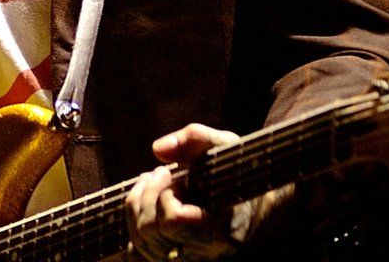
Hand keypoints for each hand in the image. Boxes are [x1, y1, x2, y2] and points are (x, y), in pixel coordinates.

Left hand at [124, 124, 266, 260]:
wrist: (254, 207)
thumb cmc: (239, 176)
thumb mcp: (228, 148)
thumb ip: (198, 138)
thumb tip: (158, 149)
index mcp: (222, 231)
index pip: (174, 219)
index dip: (167, 194)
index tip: (180, 179)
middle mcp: (204, 254)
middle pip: (150, 231)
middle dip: (149, 195)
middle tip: (163, 174)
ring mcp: (188, 259)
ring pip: (139, 243)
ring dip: (137, 205)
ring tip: (152, 182)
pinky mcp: (174, 260)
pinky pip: (138, 254)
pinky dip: (135, 226)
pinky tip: (144, 204)